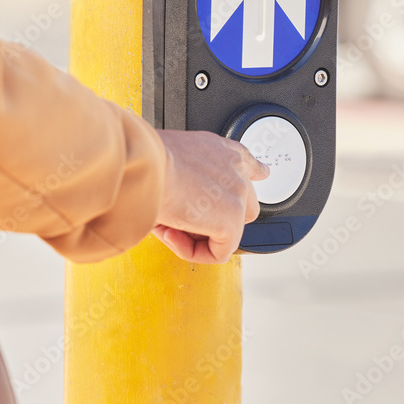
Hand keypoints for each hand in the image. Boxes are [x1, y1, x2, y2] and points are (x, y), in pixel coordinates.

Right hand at [151, 129, 269, 263]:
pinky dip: (193, 252)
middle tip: (180, 221)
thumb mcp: (169, 157)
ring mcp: (237, 196)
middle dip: (215, 220)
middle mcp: (235, 170)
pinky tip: (171, 236)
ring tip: (170, 227)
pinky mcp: (231, 221)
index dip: (254, 173)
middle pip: (243, 208)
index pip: (250, 164)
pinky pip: (218, 253)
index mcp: (222, 150)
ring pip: (229, 233)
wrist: (142, 163)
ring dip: (200, 237)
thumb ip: (184, 174)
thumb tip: (177, 198)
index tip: (261, 174)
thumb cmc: (145, 159)